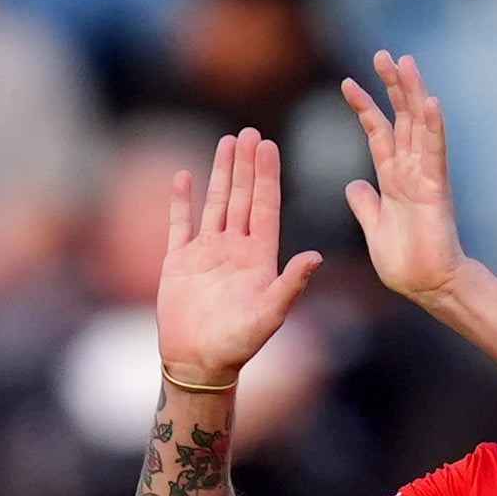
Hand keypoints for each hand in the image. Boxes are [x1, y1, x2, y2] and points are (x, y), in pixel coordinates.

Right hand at [154, 126, 323, 391]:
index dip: (267, 176)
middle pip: (242, 197)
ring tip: (227, 142)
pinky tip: (184, 175)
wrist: (198, 363)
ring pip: (215, 203)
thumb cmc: (238, 344)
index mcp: (259, 257)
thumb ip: (292, 283)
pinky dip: (181, 200)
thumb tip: (317, 256)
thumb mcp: (271, 314)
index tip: (269, 146)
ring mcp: (207, 253)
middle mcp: (235, 249)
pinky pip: (180, 224)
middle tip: (250, 132)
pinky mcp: (179, 261)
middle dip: (246, 165)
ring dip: (220, 173)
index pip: (265, 207)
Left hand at [339, 52, 466, 303]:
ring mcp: (424, 176)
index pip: (378, 133)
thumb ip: (366, 204)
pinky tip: (429, 101)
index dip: (364, 107)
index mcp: (393, 179)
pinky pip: (434, 152)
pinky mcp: (435, 188)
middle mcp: (410, 171)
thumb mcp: (374, 228)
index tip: (347, 82)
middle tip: (382, 54)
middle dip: (391, 86)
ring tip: (404, 61)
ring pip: (417, 125)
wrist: (427, 287)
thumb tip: (354, 184)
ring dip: (411, 93)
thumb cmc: (405, 263)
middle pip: (401, 118)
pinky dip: (432, 127)